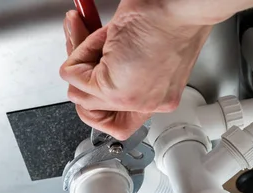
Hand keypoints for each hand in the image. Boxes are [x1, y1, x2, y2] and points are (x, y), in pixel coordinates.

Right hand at [60, 3, 212, 138]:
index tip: (96, 73)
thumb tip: (84, 68)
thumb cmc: (171, 15)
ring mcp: (130, 100)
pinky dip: (80, 50)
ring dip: (83, 61)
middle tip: (93, 49)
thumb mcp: (142, 49)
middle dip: (84, 77)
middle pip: (92, 111)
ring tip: (104, 40)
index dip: (98, 98)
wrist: (179, 6)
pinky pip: (73, 75)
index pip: (116, 121)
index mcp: (157, 96)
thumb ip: (118, 67)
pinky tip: (102, 38)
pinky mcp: (114, 90)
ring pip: (79, 94)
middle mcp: (145, 104)